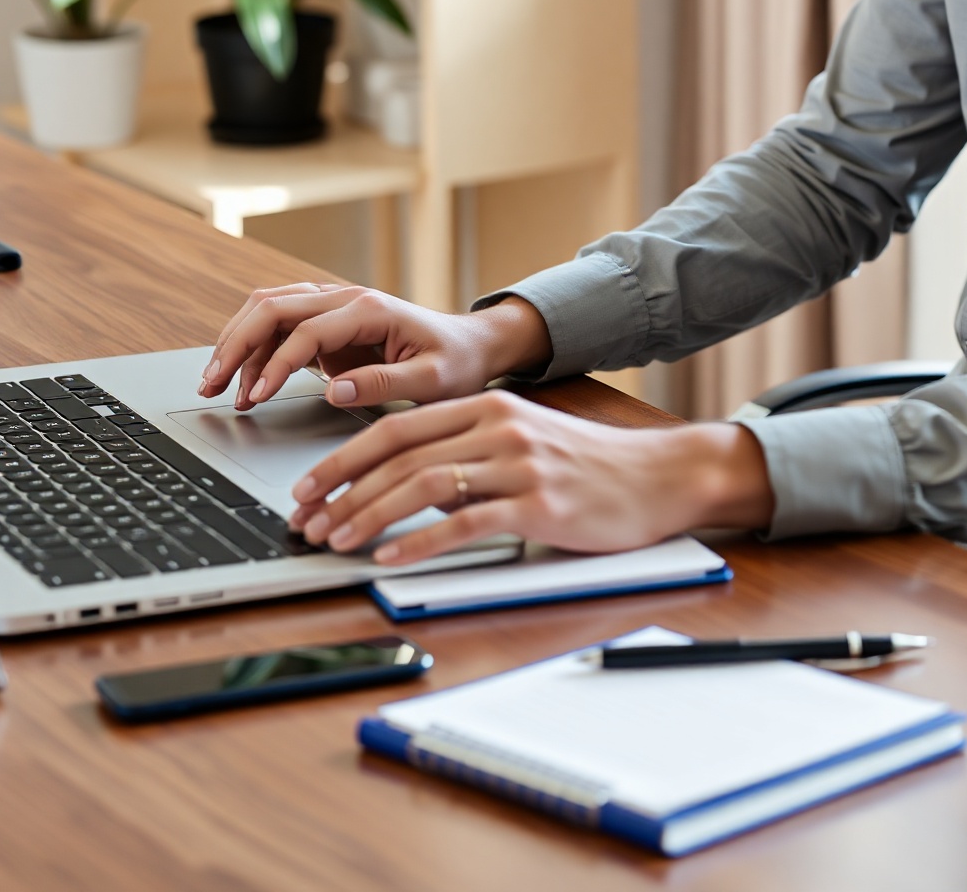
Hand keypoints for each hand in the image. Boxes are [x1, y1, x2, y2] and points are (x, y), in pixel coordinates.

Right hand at [198, 283, 552, 409]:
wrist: (472, 347)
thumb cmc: (457, 364)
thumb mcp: (434, 381)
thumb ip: (386, 384)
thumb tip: (333, 390)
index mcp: (370, 309)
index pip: (306, 330)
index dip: (275, 365)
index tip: (256, 399)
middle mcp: (346, 299)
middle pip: (273, 307)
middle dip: (236, 345)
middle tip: (211, 385)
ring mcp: (335, 307)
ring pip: (269, 309)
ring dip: (237, 342)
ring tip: (215, 384)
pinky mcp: (329, 324)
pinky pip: (280, 327)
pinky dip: (255, 351)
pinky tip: (246, 384)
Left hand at [288, 390, 774, 564]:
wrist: (659, 477)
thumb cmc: (588, 467)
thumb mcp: (523, 442)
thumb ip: (469, 454)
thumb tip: (406, 487)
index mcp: (487, 407)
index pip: (396, 428)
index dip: (344, 458)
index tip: (309, 487)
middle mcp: (497, 427)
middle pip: (399, 453)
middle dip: (342, 489)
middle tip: (307, 520)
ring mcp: (518, 464)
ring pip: (424, 485)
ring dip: (369, 515)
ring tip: (337, 541)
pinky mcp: (539, 504)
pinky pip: (466, 522)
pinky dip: (420, 541)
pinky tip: (391, 558)